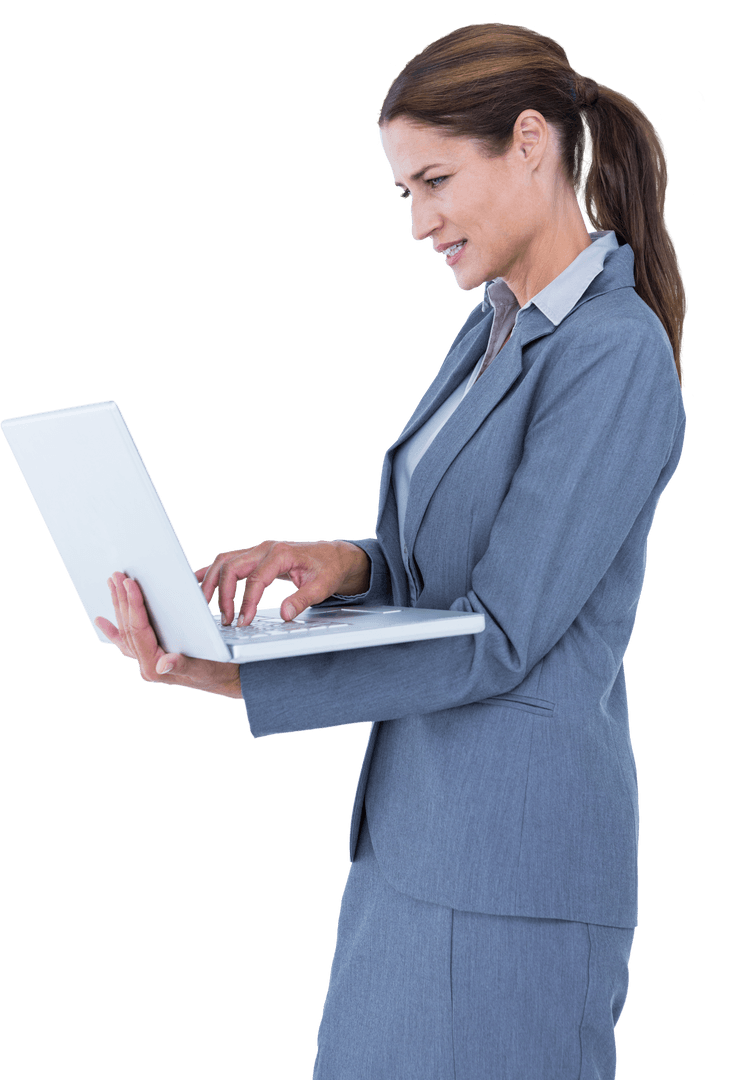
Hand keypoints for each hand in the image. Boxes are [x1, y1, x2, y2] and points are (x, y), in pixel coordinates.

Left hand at [95, 572, 241, 698]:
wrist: (228, 680)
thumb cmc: (220, 671)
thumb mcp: (205, 666)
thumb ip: (182, 665)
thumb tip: (161, 666)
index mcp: (155, 667)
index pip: (138, 630)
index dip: (133, 604)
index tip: (129, 583)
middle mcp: (147, 665)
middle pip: (128, 628)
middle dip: (122, 600)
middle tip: (117, 577)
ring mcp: (147, 661)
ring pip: (126, 630)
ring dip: (118, 606)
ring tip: (112, 585)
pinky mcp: (151, 656)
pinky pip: (127, 642)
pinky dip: (113, 630)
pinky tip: (101, 621)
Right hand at [196, 539, 370, 626]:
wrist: (333, 556)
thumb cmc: (328, 569)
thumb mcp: (322, 587)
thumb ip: (303, 600)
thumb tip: (284, 614)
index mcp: (281, 554)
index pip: (255, 578)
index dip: (247, 602)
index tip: (243, 622)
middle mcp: (265, 549)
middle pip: (231, 566)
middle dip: (222, 593)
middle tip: (225, 619)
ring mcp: (258, 551)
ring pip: (225, 562)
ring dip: (212, 583)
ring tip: (206, 607)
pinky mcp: (254, 557)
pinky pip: (228, 562)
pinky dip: (212, 572)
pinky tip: (198, 583)